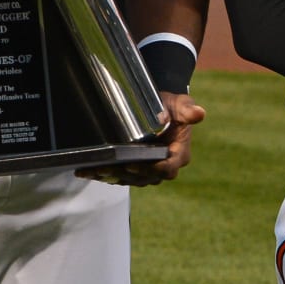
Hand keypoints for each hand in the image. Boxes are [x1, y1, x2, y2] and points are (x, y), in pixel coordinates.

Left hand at [78, 91, 205, 187]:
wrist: (160, 108)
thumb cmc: (172, 105)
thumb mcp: (181, 104)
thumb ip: (188, 109)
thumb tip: (199, 114)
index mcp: (179, 155)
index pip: (167, 168)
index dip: (151, 169)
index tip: (134, 163)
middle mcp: (164, 167)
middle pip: (145, 177)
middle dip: (125, 174)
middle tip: (106, 166)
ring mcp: (148, 171)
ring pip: (130, 179)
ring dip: (110, 176)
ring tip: (92, 169)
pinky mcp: (134, 170)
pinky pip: (120, 176)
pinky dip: (103, 175)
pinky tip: (86, 171)